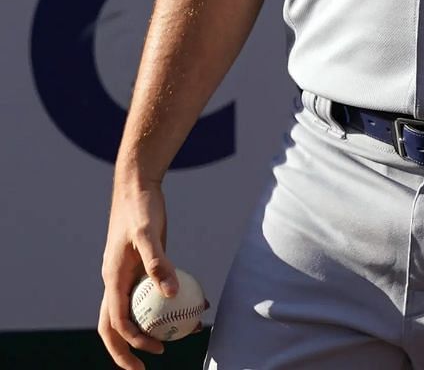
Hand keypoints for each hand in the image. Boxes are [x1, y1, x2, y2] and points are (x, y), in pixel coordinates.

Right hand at [97, 179, 176, 368]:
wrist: (136, 188)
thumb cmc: (140, 209)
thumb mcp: (149, 234)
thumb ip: (158, 263)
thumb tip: (171, 293)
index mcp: (112, 279)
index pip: (116, 322)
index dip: (132, 341)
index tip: (154, 351)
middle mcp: (116, 281)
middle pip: (115, 325)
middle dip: (128, 348)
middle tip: (150, 363)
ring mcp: (127, 275)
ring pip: (135, 310)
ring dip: (151, 327)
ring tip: (179, 336)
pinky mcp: (141, 267)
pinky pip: (153, 292)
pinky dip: (168, 302)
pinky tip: (195, 303)